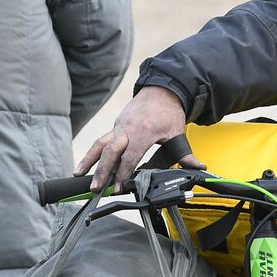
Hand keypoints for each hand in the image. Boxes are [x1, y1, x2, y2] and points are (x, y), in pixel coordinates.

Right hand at [74, 87, 203, 189]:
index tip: (118, 188)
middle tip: (95, 188)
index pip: (129, 157)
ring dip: (88, 160)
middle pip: (110, 151)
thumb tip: (199, 169)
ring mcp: (119, 126)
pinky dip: (92, 152)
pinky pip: (101, 140)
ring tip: (78, 175)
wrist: (161, 89)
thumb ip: (185, 153)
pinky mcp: (116, 125)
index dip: (122, 173)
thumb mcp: (178, 132)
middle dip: (102, 171)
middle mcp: (126, 129)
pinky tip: (84, 164)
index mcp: (142, 132)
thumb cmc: (168, 111)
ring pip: (99, 144)